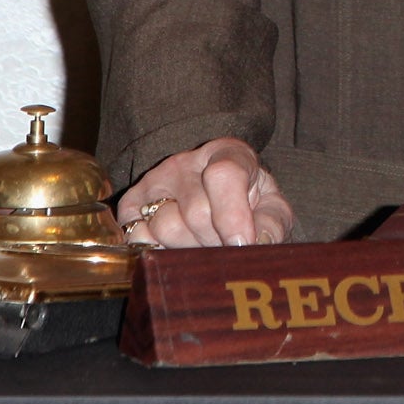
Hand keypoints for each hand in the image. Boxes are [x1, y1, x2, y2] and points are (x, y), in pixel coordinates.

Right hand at [117, 138, 292, 248]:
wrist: (216, 200)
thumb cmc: (249, 205)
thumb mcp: (271, 210)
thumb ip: (271, 224)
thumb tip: (258, 243)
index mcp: (229, 153)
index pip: (224, 174)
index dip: (232, 214)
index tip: (241, 243)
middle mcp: (187, 161)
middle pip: (196, 212)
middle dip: (215, 240)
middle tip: (224, 243)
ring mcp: (156, 180)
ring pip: (165, 227)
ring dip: (188, 248)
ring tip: (202, 242)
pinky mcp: (132, 203)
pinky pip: (136, 235)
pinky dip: (157, 250)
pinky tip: (176, 245)